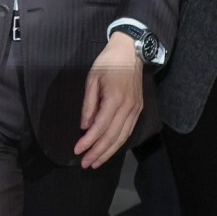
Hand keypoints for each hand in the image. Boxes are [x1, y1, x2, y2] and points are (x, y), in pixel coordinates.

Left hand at [74, 32, 142, 168]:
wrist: (130, 51)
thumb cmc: (107, 63)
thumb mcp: (92, 79)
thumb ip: (89, 104)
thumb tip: (84, 126)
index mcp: (114, 98)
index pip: (100, 127)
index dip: (89, 141)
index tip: (77, 151)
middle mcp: (128, 107)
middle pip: (112, 136)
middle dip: (98, 152)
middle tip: (85, 163)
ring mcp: (136, 109)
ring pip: (122, 137)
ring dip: (108, 152)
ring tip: (95, 162)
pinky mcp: (139, 109)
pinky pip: (128, 131)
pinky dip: (118, 143)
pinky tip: (109, 149)